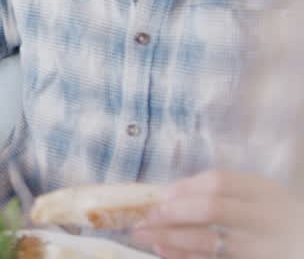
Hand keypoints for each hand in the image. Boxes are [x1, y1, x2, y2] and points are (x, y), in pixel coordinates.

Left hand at [133, 170, 303, 257]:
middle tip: (148, 216)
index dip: (185, 187)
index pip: (219, 182)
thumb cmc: (268, 220)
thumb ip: (221, 194)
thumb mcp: (257, 200)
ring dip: (170, 237)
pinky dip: (184, 256)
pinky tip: (165, 251)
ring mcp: (263, 246)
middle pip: (211, 209)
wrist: (295, 243)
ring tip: (144, 235)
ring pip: (209, 241)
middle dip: (173, 212)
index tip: (162, 194)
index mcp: (266, 192)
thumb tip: (168, 195)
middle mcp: (268, 218)